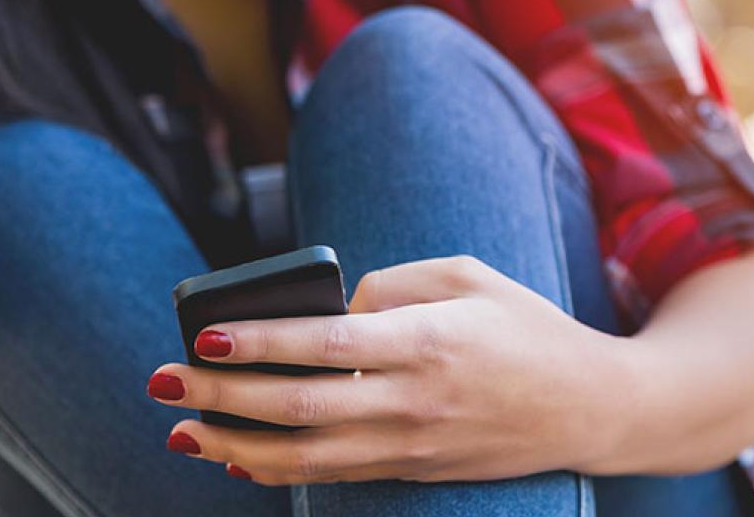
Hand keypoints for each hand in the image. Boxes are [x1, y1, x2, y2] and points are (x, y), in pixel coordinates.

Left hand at [147, 256, 635, 484]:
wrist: (591, 406)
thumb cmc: (526, 328)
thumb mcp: (468, 277)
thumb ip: (391, 284)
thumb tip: (324, 308)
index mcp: (428, 341)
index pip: (326, 344)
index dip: (260, 342)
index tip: (206, 336)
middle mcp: (414, 401)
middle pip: (300, 407)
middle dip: (222, 398)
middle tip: (161, 383)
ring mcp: (413, 446)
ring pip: (307, 457)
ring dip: (235, 447)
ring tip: (181, 430)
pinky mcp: (414, 471)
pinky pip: (334, 476)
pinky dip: (280, 472)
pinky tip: (237, 460)